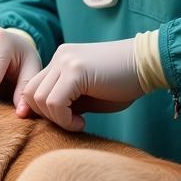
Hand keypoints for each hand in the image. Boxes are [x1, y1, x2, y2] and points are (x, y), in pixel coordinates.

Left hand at [18, 38, 142, 131]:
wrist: (150, 64)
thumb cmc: (124, 82)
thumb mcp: (89, 94)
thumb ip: (68, 101)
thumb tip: (48, 119)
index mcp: (60, 61)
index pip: (34, 87)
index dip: (41, 110)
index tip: (62, 122)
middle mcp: (58, 57)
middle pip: (30, 93)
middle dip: (47, 116)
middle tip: (72, 122)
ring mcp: (65, 61)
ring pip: (39, 98)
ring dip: (56, 119)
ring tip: (78, 122)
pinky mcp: (75, 70)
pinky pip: (54, 102)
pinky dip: (64, 119)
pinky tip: (82, 123)